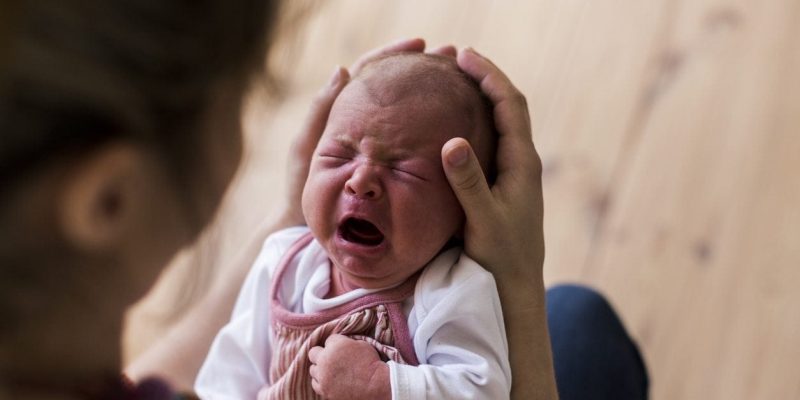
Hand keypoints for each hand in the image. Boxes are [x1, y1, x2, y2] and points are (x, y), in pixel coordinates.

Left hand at [277, 38, 457, 228]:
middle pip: (398, 88)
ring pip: (411, 115)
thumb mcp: (306, 149)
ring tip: (461, 82)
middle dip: (424, 69)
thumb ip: (320, 112)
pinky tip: (456, 125)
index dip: (395, 55)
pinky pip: (417, 145)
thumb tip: (343, 70)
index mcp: (345, 113)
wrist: (311, 231)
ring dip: (434, 96)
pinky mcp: (394, 168)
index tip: (420, 45)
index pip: (372, 72)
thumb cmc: (301, 191)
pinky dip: (434, 130)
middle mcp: (367, 126)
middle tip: (451, 57)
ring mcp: (383, 147)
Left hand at [307, 334, 389, 399]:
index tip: (343, 349)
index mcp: (335, 346)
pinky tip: (330, 380)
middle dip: (321, 353)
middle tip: (331, 358)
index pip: (329, 340)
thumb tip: (340, 344)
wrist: (376, 386)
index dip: (337, 344)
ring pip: (313, 369)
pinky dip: (321, 381)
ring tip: (331, 370)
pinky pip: (315, 383)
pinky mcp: (324, 390)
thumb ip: (346, 342)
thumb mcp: (361, 344)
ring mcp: (323, 377)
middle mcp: (325, 360)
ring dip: (320, 368)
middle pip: (313, 352)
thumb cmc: (372, 364)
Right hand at [443, 48, 556, 399]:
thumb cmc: (500, 257)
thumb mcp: (482, 220)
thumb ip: (468, 183)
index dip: (489, 75)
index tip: (464, 55)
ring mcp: (514, 173)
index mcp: (522, 163)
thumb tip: (452, 141)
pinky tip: (454, 124)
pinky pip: (491, 141)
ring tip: (454, 81)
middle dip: (485, 78)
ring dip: (481, 97)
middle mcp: (522, 162)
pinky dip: (476, 122)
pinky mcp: (503, 185)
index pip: (510, 105)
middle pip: (508, 106)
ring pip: (500, 123)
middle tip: (455, 58)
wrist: (516, 287)